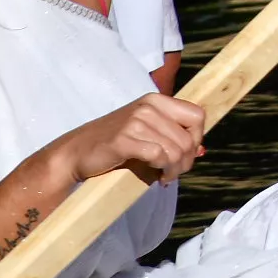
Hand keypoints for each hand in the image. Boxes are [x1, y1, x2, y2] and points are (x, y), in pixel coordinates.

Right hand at [63, 93, 205, 186]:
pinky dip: (162, 170)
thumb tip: (202, 150)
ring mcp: (136, 121)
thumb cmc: (114, 145)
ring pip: (176, 149)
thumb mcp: (147, 133)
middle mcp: (148, 106)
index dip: (197, 138)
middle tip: (173, 173)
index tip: (186, 154)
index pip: (197, 115)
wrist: (76, 152)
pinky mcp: (125, 139)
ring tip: (164, 176)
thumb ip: (173, 137)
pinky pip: (159, 156)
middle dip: (186, 161)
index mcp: (156, 100)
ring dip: (175, 169)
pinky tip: (156, 177)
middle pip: (188, 138)